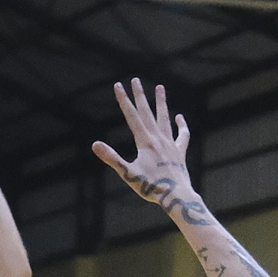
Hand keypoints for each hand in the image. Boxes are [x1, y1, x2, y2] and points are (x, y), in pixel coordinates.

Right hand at [91, 78, 208, 225]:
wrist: (177, 196)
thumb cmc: (151, 187)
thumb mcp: (128, 174)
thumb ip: (112, 158)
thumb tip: (95, 144)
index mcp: (145, 142)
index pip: (132, 116)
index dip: (124, 100)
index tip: (118, 85)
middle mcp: (158, 139)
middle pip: (147, 113)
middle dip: (140, 96)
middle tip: (135, 80)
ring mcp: (171, 144)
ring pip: (164, 119)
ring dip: (161, 103)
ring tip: (160, 87)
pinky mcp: (180, 153)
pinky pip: (182, 135)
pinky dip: (181, 126)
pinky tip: (179, 117)